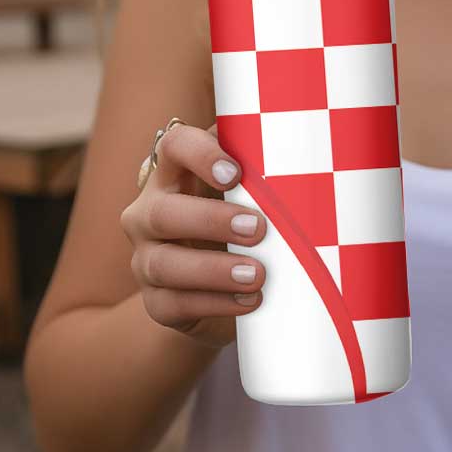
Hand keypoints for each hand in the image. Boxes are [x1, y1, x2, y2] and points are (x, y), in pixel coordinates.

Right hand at [120, 121, 266, 346]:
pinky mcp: (155, 302)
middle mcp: (149, 213)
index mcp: (173, 173)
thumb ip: (261, 164)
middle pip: (163, 212)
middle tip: (259, 229)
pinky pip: (174, 305)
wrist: (221, 286)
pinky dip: (215, 304)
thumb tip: (305, 146)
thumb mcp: (248, 189)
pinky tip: (249, 299)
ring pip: (164, 264)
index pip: (174, 146)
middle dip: (212, 221)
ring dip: (214, 269)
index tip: (236, 173)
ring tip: (258, 274)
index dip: (200, 155)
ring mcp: (146, 259)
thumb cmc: (239, 218)